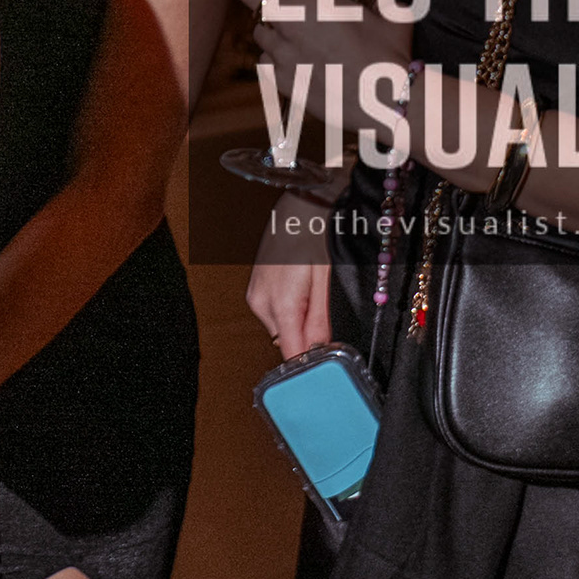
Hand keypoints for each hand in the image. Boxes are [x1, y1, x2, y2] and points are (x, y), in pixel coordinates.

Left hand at [234, 0, 410, 159]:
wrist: (385, 103)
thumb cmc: (391, 57)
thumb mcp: (396, 17)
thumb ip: (386, 2)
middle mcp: (293, 22)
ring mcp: (283, 52)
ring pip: (258, 30)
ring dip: (269, 25)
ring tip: (284, 25)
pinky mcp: (282, 80)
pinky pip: (267, 63)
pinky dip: (275, 58)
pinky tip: (292, 60)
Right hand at [248, 211, 331, 362]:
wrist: (296, 207)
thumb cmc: (314, 236)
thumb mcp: (325, 280)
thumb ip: (320, 319)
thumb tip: (320, 350)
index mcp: (281, 304)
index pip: (291, 354)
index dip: (308, 366)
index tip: (324, 371)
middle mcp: (261, 304)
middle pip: (286, 341)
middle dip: (306, 337)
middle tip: (325, 316)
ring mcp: (254, 296)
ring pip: (280, 328)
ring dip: (296, 322)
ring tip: (311, 293)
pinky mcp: (253, 290)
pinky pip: (272, 313)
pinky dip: (287, 310)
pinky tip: (298, 288)